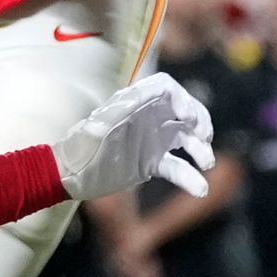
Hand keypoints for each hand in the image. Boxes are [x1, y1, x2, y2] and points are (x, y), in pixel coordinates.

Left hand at [54, 73, 214, 202]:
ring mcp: (150, 140)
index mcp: (134, 103)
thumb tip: (147, 96)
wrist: (69, 176)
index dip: (183, 97)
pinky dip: (189, 177)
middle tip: (204, 138)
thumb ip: (123, 110)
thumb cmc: (83, 149)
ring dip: (200, 149)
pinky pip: (176, 166)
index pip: (166, 88)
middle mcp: (146, 117)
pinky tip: (200, 188)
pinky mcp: (150, 162)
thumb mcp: (100, 128)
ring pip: (185, 138)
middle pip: (184, 110)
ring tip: (206, 163)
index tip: (189, 118)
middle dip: (199, 121)